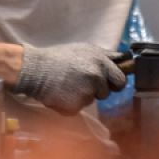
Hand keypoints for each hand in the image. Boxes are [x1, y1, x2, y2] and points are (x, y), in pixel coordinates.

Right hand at [13, 43, 127, 114]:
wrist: (35, 69)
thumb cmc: (59, 58)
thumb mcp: (84, 50)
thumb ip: (104, 57)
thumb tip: (123, 59)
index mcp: (102, 62)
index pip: (120, 80)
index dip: (114, 83)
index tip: (109, 84)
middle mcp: (97, 77)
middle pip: (107, 93)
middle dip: (99, 91)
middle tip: (83, 85)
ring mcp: (87, 92)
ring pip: (91, 100)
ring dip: (83, 96)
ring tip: (68, 85)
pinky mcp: (76, 106)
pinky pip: (78, 108)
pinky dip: (71, 104)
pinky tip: (62, 94)